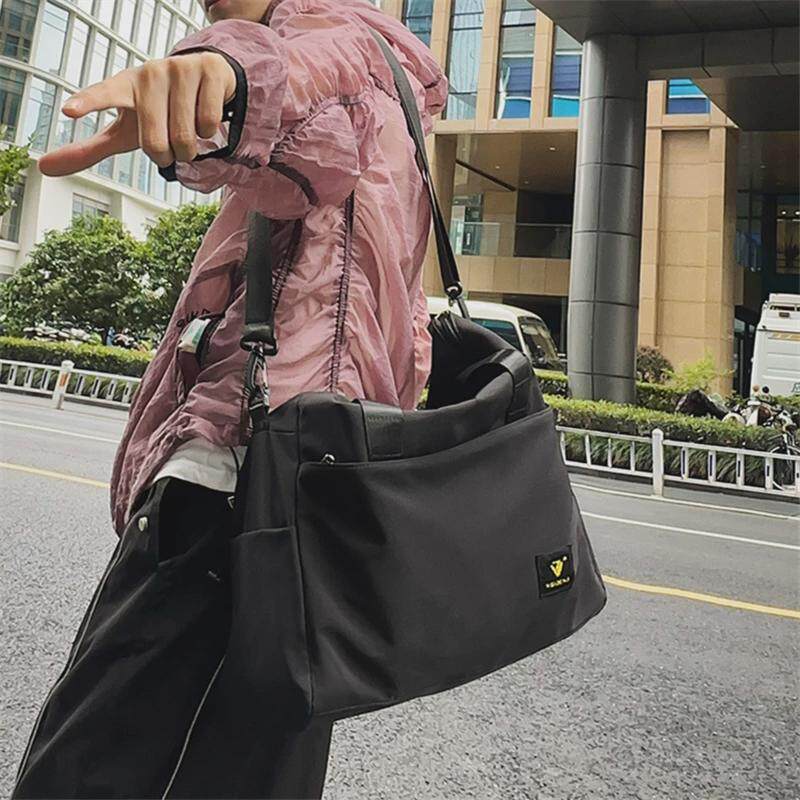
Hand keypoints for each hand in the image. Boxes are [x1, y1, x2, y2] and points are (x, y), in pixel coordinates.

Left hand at [38, 52, 236, 176]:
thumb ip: (89, 150)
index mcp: (123, 86)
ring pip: (185, 137)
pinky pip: (208, 123)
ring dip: (189, 148)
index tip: (70, 111)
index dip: (88, 104)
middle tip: (170, 146)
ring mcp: (179, 69)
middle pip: (155, 142)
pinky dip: (209, 132)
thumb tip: (46, 168)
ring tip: (188, 132)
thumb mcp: (123, 131)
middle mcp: (149, 73)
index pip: (103, 96)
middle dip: (167, 156)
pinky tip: (204, 115)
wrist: (202, 79)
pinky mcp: (208, 71)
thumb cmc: (157, 111)